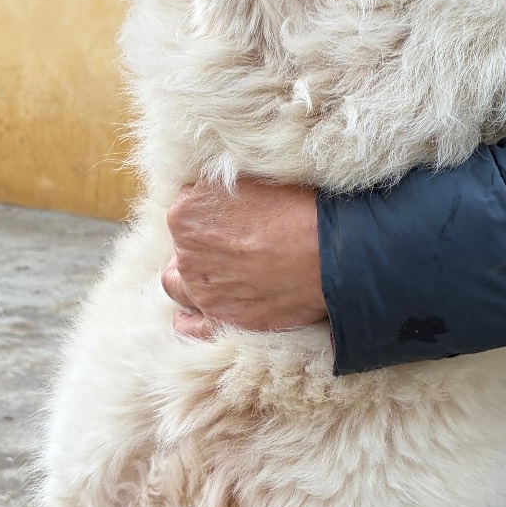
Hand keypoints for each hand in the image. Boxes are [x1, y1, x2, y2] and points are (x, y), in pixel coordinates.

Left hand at [161, 178, 325, 339]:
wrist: (328, 253)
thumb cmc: (295, 210)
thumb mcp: (251, 179)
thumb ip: (219, 190)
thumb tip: (214, 195)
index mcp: (186, 215)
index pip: (187, 208)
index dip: (211, 210)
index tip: (233, 213)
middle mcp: (187, 255)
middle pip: (183, 246)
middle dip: (202, 242)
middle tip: (233, 240)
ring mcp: (202, 293)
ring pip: (177, 284)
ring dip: (190, 276)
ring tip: (216, 271)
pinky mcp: (221, 321)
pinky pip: (190, 327)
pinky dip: (188, 320)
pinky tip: (195, 312)